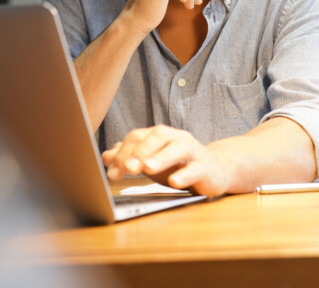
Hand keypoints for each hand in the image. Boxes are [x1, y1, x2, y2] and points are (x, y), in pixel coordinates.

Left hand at [101, 125, 231, 196]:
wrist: (214, 170)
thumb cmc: (178, 165)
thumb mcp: (150, 161)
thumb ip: (129, 158)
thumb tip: (105, 156)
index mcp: (160, 135)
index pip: (137, 137)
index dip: (123, 153)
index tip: (112, 172)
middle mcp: (176, 138)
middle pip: (156, 137)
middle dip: (140, 152)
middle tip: (127, 168)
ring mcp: (193, 151)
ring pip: (177, 149)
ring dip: (161, 158)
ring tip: (147, 168)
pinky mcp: (206, 167)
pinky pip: (196, 169)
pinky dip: (185, 174)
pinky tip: (175, 182)